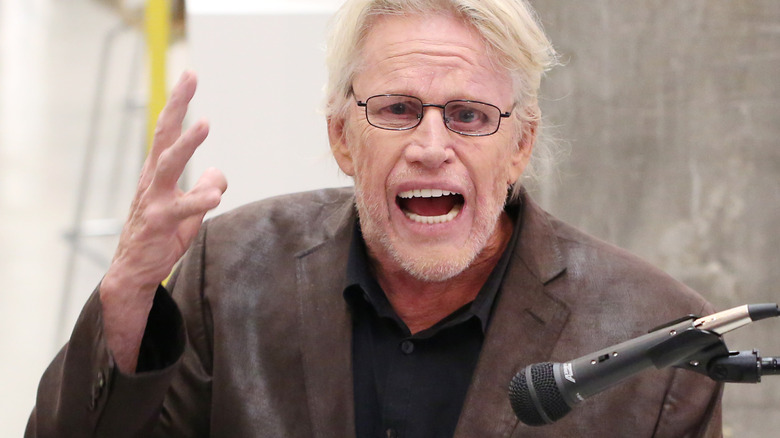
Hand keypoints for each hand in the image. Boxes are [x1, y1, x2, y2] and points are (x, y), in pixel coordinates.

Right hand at [100, 71, 226, 371]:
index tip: (190, 75)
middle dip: (177, 105)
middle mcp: (154, 180)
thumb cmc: (160, 237)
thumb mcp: (190, 212)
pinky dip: (198, 201)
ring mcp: (154, 200)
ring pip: (168, 165)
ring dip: (186, 144)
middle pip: (164, 135)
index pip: (168, 131)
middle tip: (190, 77)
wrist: (133, 272)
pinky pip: (181, 210)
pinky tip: (215, 196)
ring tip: (204, 124)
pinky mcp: (159, 223)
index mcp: (159, 173)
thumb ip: (204, 190)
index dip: (179, 103)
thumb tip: (218, 172)